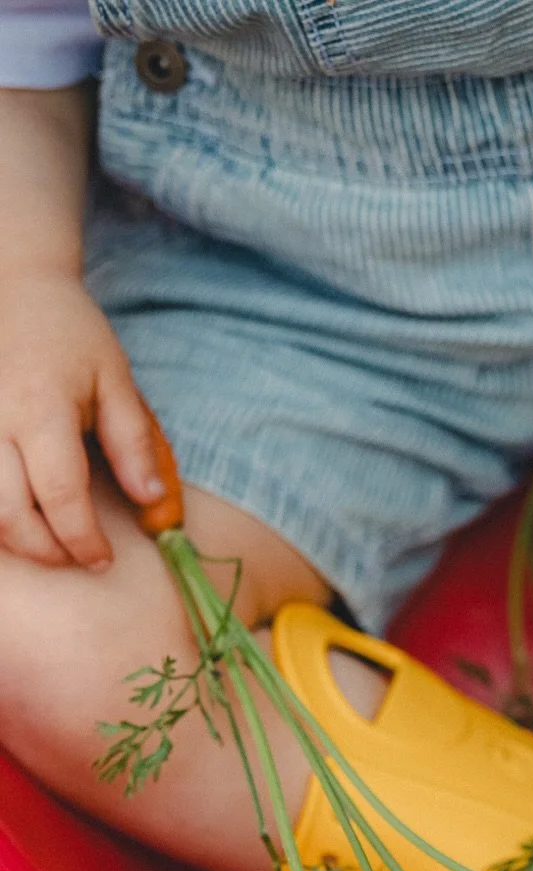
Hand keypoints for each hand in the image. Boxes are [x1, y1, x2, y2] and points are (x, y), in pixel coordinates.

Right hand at [0, 271, 163, 568]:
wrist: (14, 283)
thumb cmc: (72, 335)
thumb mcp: (116, 381)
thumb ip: (133, 444)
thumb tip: (153, 504)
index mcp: (41, 410)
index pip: (59, 495)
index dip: (81, 538)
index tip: (103, 559)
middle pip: (8, 512)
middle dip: (45, 550)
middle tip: (77, 557)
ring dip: (13, 538)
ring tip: (49, 542)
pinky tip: (18, 515)